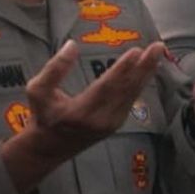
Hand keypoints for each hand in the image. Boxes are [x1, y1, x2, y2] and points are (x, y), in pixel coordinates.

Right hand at [24, 39, 164, 159]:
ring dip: (146, 73)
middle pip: (126, 90)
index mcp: (80, 112)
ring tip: (157, 53)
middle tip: (157, 47)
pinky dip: (140, 83)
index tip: (136, 51)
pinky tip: (147, 69)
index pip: (106, 87)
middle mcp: (100, 120)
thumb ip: (54, 68)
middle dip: (144, 67)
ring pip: (132, 95)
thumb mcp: (37, 91)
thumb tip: (72, 45)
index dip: (122, 69)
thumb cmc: (43, 116)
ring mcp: (110, 124)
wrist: (48, 148)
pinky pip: (131, 100)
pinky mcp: (116, 124)